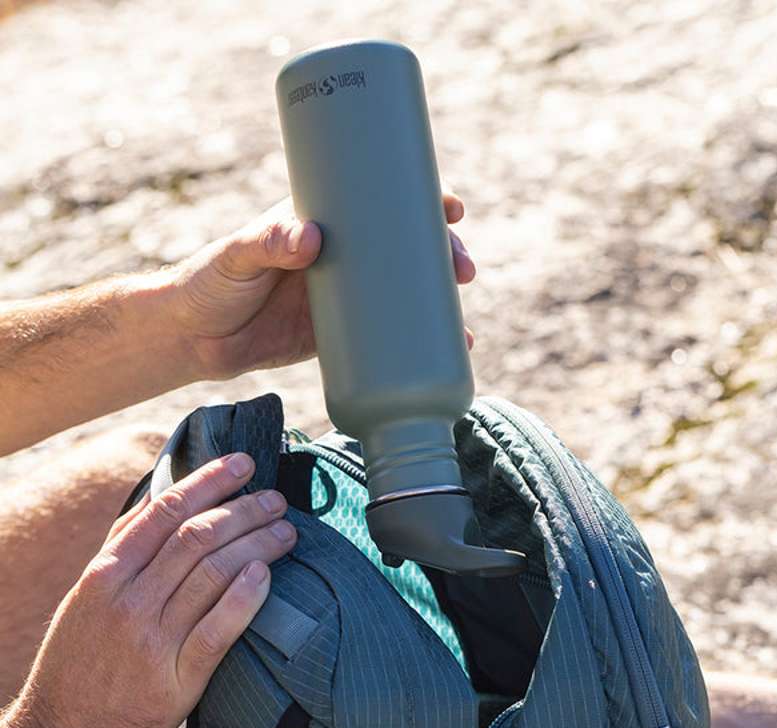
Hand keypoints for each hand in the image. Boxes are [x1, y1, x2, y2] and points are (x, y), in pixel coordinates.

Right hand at [0, 453, 295, 727]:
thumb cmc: (79, 657)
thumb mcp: (88, 594)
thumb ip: (125, 545)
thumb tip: (164, 492)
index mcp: (106, 574)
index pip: (166, 511)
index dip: (209, 481)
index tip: (243, 463)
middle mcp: (128, 602)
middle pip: (197, 537)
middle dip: (244, 510)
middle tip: (276, 500)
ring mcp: (152, 642)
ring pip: (213, 574)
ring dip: (257, 544)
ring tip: (285, 531)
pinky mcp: (175, 682)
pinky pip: (218, 631)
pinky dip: (245, 598)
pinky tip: (266, 575)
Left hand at [168, 188, 475, 379]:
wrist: (194, 340)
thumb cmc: (209, 282)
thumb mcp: (236, 254)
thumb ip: (267, 242)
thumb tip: (312, 237)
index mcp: (324, 222)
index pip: (381, 202)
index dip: (422, 202)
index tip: (451, 207)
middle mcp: (342, 256)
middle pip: (406, 249)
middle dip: (443, 256)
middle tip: (463, 271)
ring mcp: (344, 297)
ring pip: (403, 294)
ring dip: (438, 305)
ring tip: (462, 330)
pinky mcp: (338, 336)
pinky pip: (385, 338)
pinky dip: (415, 346)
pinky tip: (442, 356)